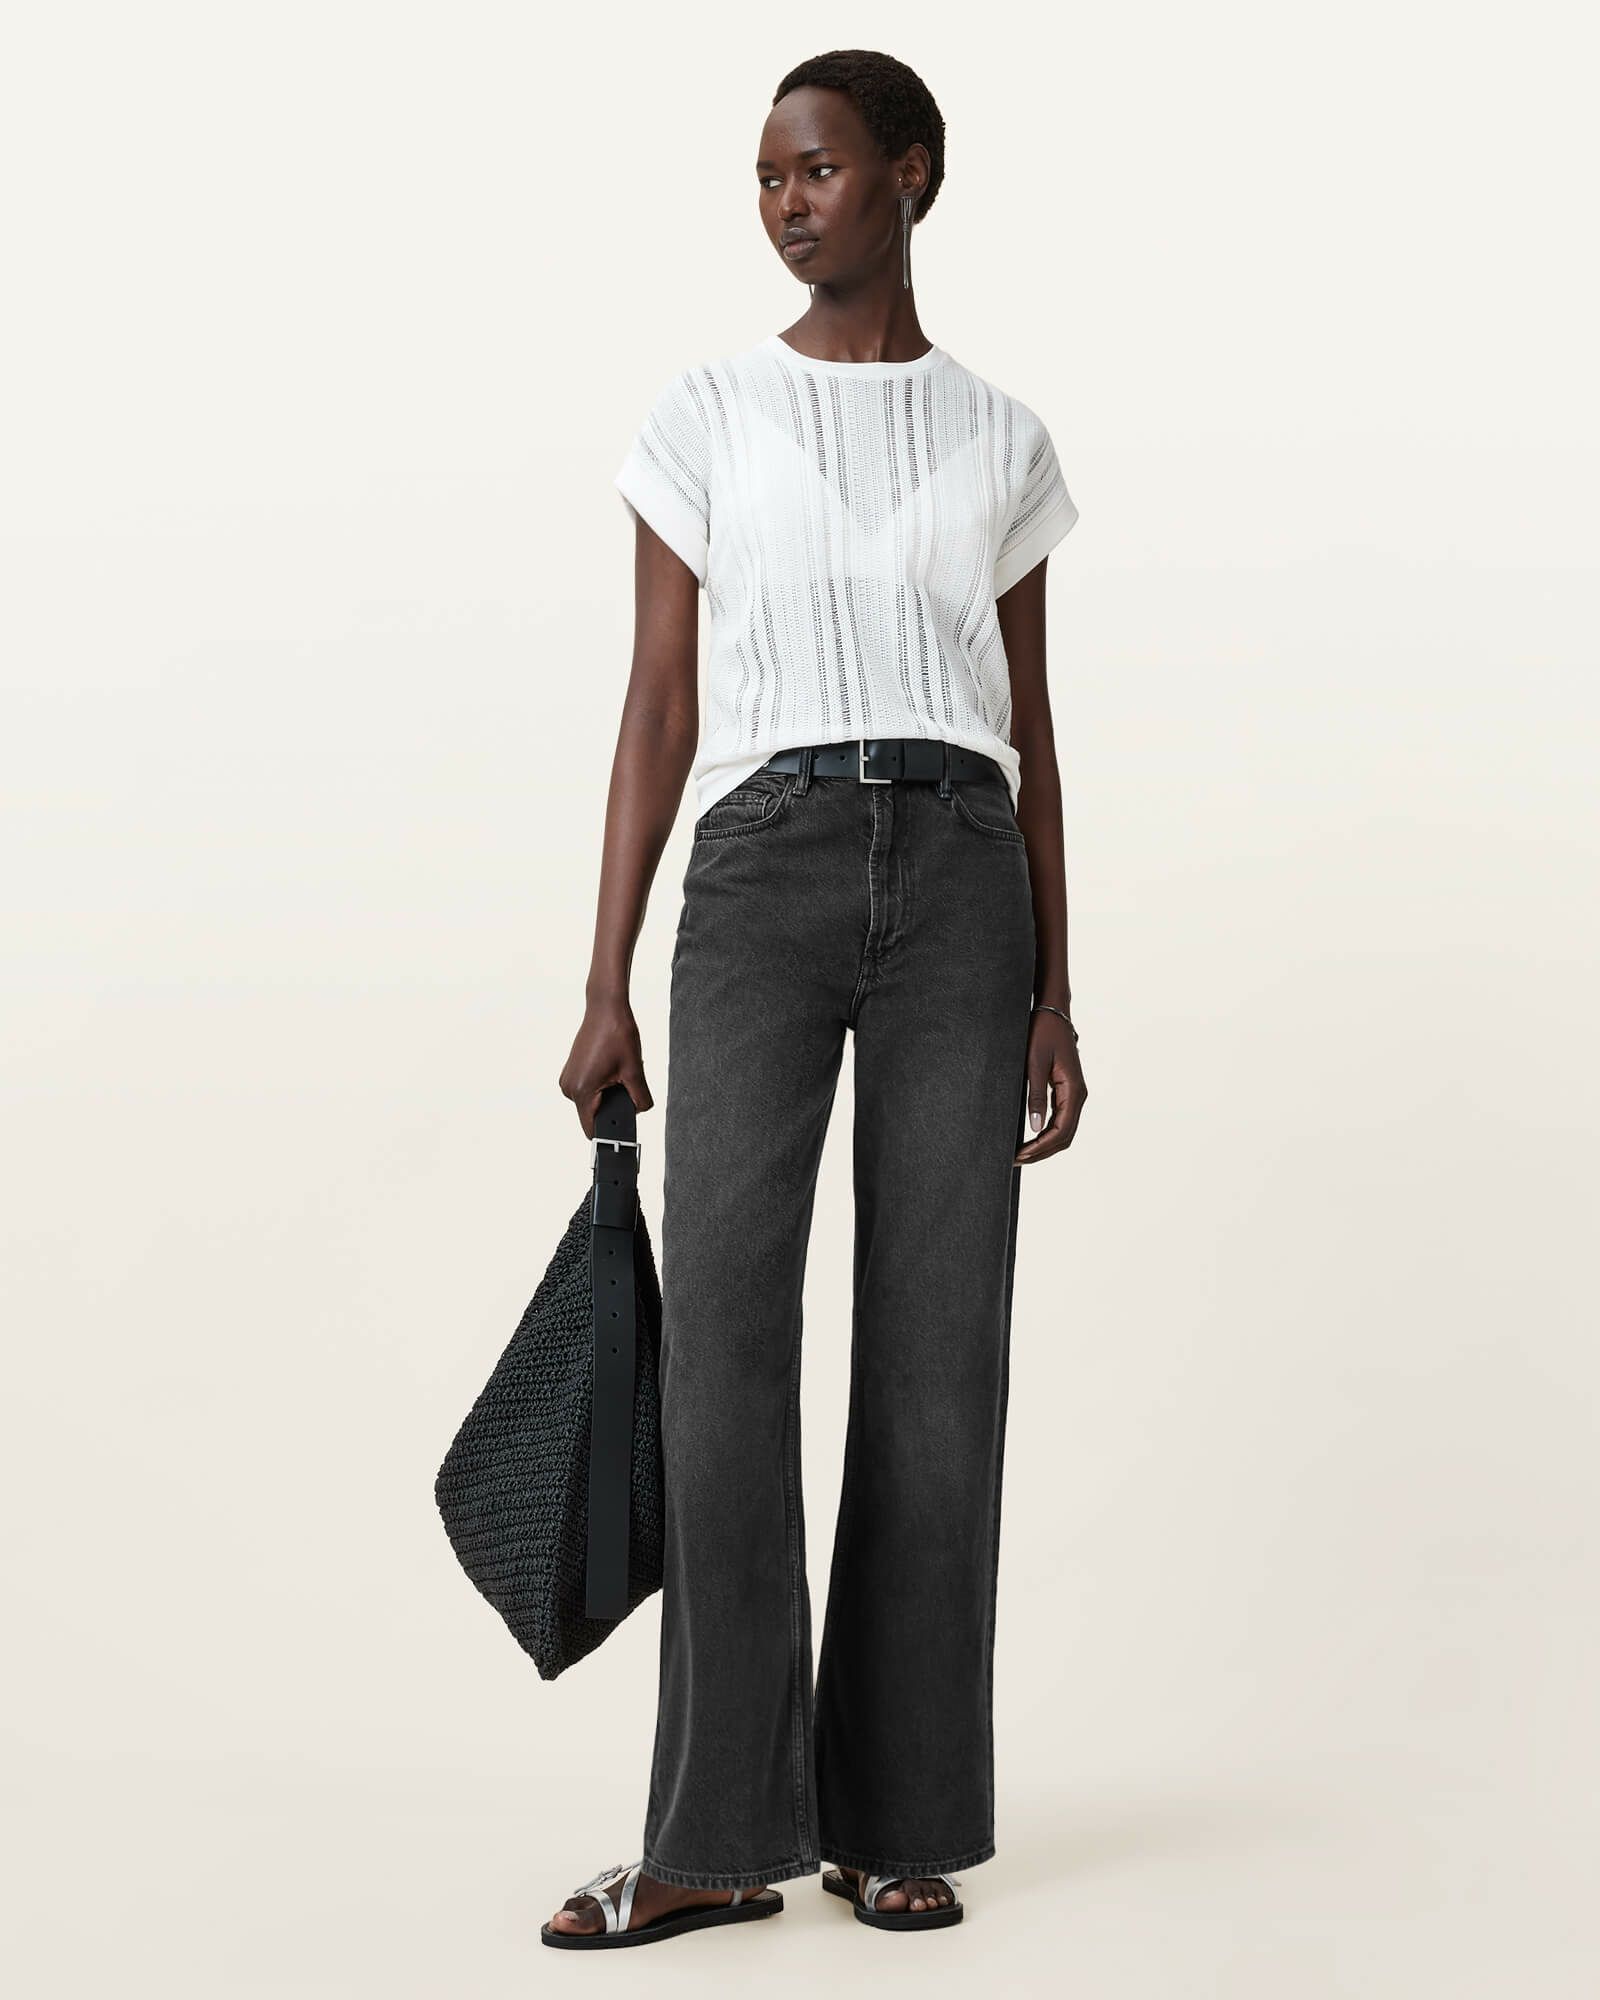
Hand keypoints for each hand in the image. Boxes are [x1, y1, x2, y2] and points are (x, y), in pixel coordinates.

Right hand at [558, 997, 653, 1137]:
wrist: (606, 1008)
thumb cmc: (617, 1033)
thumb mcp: (635, 1070)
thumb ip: (640, 1099)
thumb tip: (640, 1112)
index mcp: (582, 1090)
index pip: (592, 1129)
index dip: (608, 1133)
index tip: (622, 1132)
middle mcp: (569, 1087)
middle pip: (593, 1115)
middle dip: (612, 1107)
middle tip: (625, 1084)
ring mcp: (568, 1078)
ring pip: (591, 1102)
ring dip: (607, 1095)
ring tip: (617, 1072)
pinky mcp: (571, 1071)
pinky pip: (587, 1089)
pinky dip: (601, 1086)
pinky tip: (610, 1068)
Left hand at [1014, 1011, 1085, 1163]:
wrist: (1051, 1013)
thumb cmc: (1042, 1033)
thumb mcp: (1034, 1064)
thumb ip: (1035, 1096)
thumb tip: (1036, 1127)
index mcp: (1073, 1090)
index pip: (1061, 1130)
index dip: (1041, 1147)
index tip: (1020, 1155)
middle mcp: (1078, 1095)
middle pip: (1064, 1136)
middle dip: (1042, 1152)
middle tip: (1016, 1159)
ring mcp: (1073, 1094)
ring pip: (1063, 1131)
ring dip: (1045, 1145)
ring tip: (1021, 1154)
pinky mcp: (1065, 1091)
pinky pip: (1060, 1120)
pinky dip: (1047, 1133)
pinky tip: (1031, 1138)